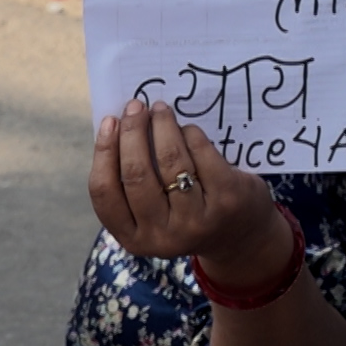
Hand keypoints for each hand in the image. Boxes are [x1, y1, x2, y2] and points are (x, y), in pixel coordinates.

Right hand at [88, 99, 288, 285]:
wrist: (242, 237)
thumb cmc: (187, 214)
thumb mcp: (155, 212)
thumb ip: (135, 182)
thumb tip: (120, 126)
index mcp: (134, 238)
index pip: (105, 193)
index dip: (103, 153)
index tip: (109, 122)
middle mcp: (162, 235)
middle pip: (136, 173)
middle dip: (132, 133)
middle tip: (135, 107)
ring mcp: (196, 219)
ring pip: (170, 161)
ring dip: (162, 126)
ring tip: (160, 109)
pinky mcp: (226, 199)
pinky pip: (201, 154)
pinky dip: (190, 135)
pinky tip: (187, 127)